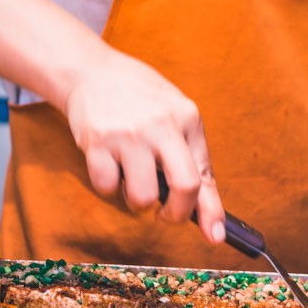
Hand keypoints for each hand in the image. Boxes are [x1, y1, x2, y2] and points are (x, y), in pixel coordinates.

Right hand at [63, 43, 225, 246]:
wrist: (91, 70)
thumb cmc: (139, 99)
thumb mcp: (173, 116)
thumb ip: (189, 157)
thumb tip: (205, 211)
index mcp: (187, 118)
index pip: (205, 173)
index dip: (211, 211)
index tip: (215, 236)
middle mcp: (161, 125)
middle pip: (184, 187)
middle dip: (175, 214)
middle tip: (164, 214)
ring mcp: (129, 133)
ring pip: (142, 197)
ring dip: (137, 200)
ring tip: (132, 177)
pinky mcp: (98, 141)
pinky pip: (106, 187)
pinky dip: (108, 185)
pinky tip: (109, 163)